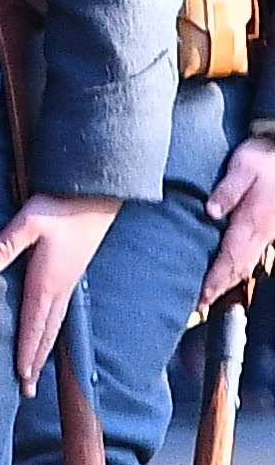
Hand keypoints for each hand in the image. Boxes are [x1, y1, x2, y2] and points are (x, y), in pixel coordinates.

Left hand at [0, 187, 123, 389]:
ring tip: (34, 373)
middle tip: (26, 391)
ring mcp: (67, 284)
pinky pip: (60, 314)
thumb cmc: (58, 208)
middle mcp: (59, 290)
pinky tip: (47, 337)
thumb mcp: (28, 221)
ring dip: (43, 351)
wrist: (93, 197)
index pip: (34, 326)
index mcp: (47, 283)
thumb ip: (6, 244)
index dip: (26, 353)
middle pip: (45, 335)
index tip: (20, 378)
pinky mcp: (70, 276)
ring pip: (54, 327)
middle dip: (35, 363)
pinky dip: (51, 333)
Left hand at [209, 130, 274, 312]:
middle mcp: (261, 232)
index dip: (215, 280)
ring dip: (227, 280)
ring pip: (246, 263)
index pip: (231, 258)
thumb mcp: (243, 167)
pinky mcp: (266, 228)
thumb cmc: (264, 158)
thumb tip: (210, 211)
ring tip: (207, 296)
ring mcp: (266, 232)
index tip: (201, 296)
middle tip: (197, 305)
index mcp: (252, 221)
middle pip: (238, 267)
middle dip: (218, 288)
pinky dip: (236, 268)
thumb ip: (227, 190)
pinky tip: (225, 273)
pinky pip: (250, 254)